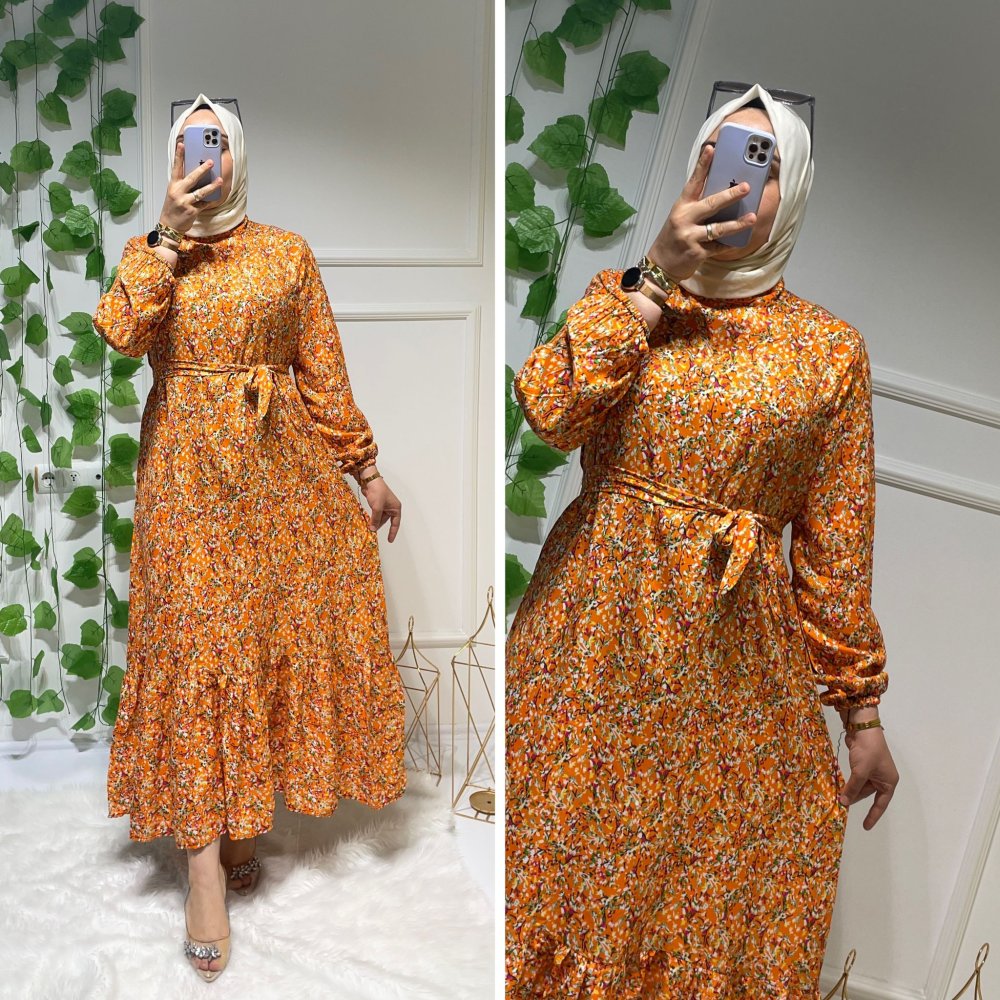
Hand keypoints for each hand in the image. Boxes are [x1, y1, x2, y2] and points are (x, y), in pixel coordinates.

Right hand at [160, 138, 222, 234]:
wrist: (170, 225)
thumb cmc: (172, 208)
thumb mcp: (174, 193)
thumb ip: (182, 184)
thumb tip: (197, 175)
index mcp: (173, 185)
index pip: (176, 168)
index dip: (179, 156)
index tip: (182, 145)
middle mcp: (178, 192)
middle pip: (192, 178)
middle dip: (202, 169)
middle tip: (211, 162)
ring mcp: (185, 202)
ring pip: (201, 192)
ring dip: (212, 186)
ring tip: (220, 180)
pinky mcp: (192, 211)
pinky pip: (204, 204)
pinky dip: (210, 200)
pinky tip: (216, 196)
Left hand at [359, 473, 400, 541]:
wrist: (369, 481)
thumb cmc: (377, 491)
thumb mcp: (377, 507)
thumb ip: (375, 519)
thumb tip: (372, 529)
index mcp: (396, 508)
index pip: (395, 523)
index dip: (393, 532)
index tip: (390, 540)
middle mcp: (391, 507)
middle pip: (386, 521)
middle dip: (379, 525)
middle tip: (372, 531)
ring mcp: (384, 505)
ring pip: (380, 517)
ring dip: (374, 521)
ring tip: (369, 526)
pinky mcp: (377, 504)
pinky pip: (376, 514)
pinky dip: (372, 518)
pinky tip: (368, 521)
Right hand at [646, 143, 756, 280]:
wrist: (660, 265)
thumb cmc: (673, 238)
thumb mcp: (681, 218)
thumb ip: (698, 207)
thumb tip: (724, 195)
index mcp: (681, 207)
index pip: (693, 182)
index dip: (702, 165)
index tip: (711, 149)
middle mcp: (684, 219)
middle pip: (710, 204)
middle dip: (730, 195)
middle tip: (746, 187)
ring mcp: (690, 237)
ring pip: (718, 228)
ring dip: (737, 223)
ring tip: (752, 217)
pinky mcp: (697, 253)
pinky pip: (718, 247)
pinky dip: (729, 244)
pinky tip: (739, 240)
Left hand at [838, 726, 898, 829]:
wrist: (863, 729)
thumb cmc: (868, 751)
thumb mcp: (861, 772)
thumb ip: (853, 788)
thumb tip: (844, 802)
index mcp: (889, 782)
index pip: (881, 804)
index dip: (873, 816)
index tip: (865, 827)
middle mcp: (882, 778)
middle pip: (868, 794)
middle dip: (856, 799)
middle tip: (842, 806)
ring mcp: (872, 771)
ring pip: (860, 786)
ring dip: (851, 791)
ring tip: (839, 798)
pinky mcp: (863, 764)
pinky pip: (856, 778)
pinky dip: (849, 783)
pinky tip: (840, 787)